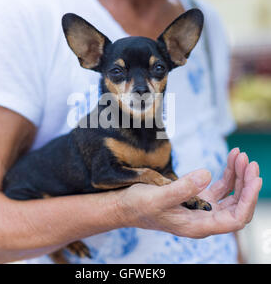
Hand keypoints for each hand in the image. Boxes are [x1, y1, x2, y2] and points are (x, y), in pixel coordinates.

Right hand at [116, 148, 261, 237]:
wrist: (127, 206)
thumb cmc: (140, 206)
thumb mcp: (158, 198)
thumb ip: (182, 189)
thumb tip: (207, 174)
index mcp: (198, 226)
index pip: (235, 219)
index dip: (248, 200)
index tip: (254, 178)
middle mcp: (204, 219)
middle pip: (237, 205)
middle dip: (246, 183)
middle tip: (247, 160)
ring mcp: (202, 208)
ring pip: (230, 194)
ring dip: (238, 176)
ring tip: (239, 155)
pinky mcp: (197, 198)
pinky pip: (219, 187)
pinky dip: (227, 173)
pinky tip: (231, 159)